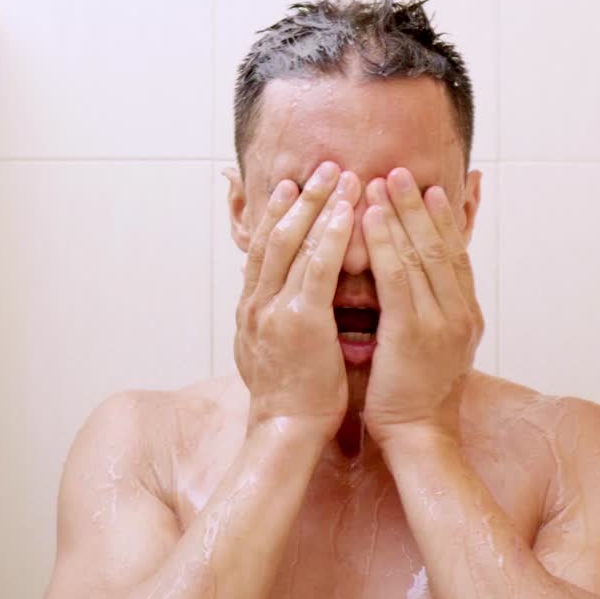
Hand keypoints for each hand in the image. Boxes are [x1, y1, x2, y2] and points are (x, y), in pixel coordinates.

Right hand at [234, 162, 358, 441]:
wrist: (286, 430)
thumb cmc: (291, 397)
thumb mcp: (272, 350)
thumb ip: (277, 319)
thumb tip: (285, 300)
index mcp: (251, 308)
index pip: (263, 249)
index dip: (278, 214)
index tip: (294, 186)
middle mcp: (256, 302)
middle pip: (275, 235)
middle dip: (300, 198)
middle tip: (322, 168)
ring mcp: (274, 309)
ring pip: (294, 243)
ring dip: (319, 205)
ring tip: (341, 177)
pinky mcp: (300, 321)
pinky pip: (317, 267)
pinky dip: (331, 236)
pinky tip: (348, 214)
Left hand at [361, 168, 483, 446]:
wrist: (420, 438)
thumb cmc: (416, 399)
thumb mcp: (432, 349)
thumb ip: (428, 316)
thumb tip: (414, 292)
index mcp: (466, 315)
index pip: (455, 255)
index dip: (443, 219)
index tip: (429, 189)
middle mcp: (460, 312)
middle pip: (441, 245)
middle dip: (420, 205)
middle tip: (402, 171)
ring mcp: (441, 321)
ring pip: (420, 252)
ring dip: (400, 211)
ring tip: (383, 180)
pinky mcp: (413, 331)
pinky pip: (397, 275)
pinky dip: (384, 241)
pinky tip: (370, 217)